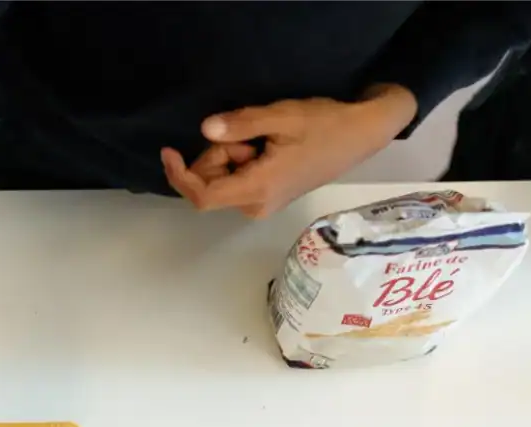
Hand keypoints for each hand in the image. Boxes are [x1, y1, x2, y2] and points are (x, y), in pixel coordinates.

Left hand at [161, 84, 417, 218]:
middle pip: (210, 184)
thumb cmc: (324, 125)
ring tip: (266, 139)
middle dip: (217, 155)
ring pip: (223, 181)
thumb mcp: (281, 117)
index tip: (169, 151)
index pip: (202, 195)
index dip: (180, 175)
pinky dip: (242, 161)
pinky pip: (238, 180)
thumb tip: (205, 129)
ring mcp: (262, 205)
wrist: (361, 136)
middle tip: (248, 132)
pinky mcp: (268, 198)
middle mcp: (255, 206)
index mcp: (257, 190)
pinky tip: (268, 147)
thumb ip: (241, 125)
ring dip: (232, 156)